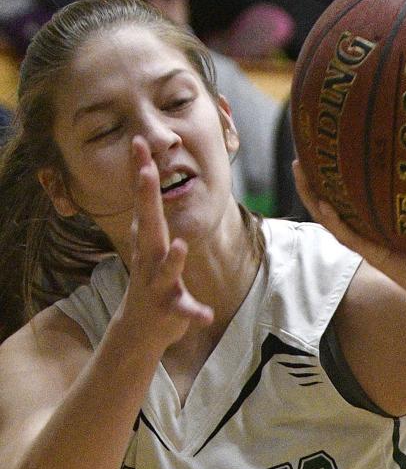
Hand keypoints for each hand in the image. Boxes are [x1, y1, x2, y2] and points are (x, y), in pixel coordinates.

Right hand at [115, 138, 212, 346]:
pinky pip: (183, 309)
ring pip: (164, 269)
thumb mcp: (150, 241)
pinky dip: (193, 311)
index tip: (138, 142)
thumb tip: (147, 171)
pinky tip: (205, 314)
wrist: (139, 326)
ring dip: (172, 258)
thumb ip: (151, 211)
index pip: (143, 200)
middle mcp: (148, 256)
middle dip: (146, 198)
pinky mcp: (170, 307)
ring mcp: (157, 283)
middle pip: (148, 224)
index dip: (140, 171)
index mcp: (148, 238)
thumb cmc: (151, 275)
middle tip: (146, 171)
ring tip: (181, 244)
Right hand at [292, 160, 405, 305]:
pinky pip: (349, 237)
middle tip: (301, 156)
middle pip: (330, 205)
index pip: (350, 197)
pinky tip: (323, 205)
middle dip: (313, 182)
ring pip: (330, 219)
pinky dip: (334, 222)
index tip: (322, 152)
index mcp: (378, 222)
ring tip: (301, 172)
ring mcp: (367, 244)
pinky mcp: (374, 256)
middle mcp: (367, 231)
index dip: (333, 177)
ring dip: (312, 197)